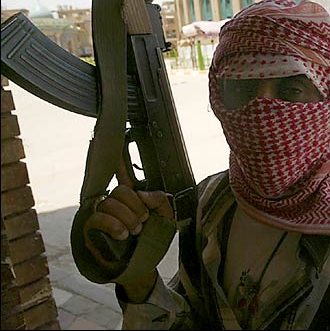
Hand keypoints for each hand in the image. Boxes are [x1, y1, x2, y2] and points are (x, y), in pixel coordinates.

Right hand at [82, 159, 173, 300]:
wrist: (142, 267)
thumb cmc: (152, 241)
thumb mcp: (165, 219)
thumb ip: (161, 201)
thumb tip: (141, 193)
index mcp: (131, 197)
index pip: (122, 173)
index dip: (118, 157)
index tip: (119, 136)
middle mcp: (114, 203)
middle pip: (120, 190)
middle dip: (136, 206)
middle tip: (142, 221)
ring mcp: (101, 215)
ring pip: (110, 203)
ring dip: (127, 218)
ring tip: (134, 231)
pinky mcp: (90, 229)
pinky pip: (98, 217)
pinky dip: (114, 225)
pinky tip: (123, 234)